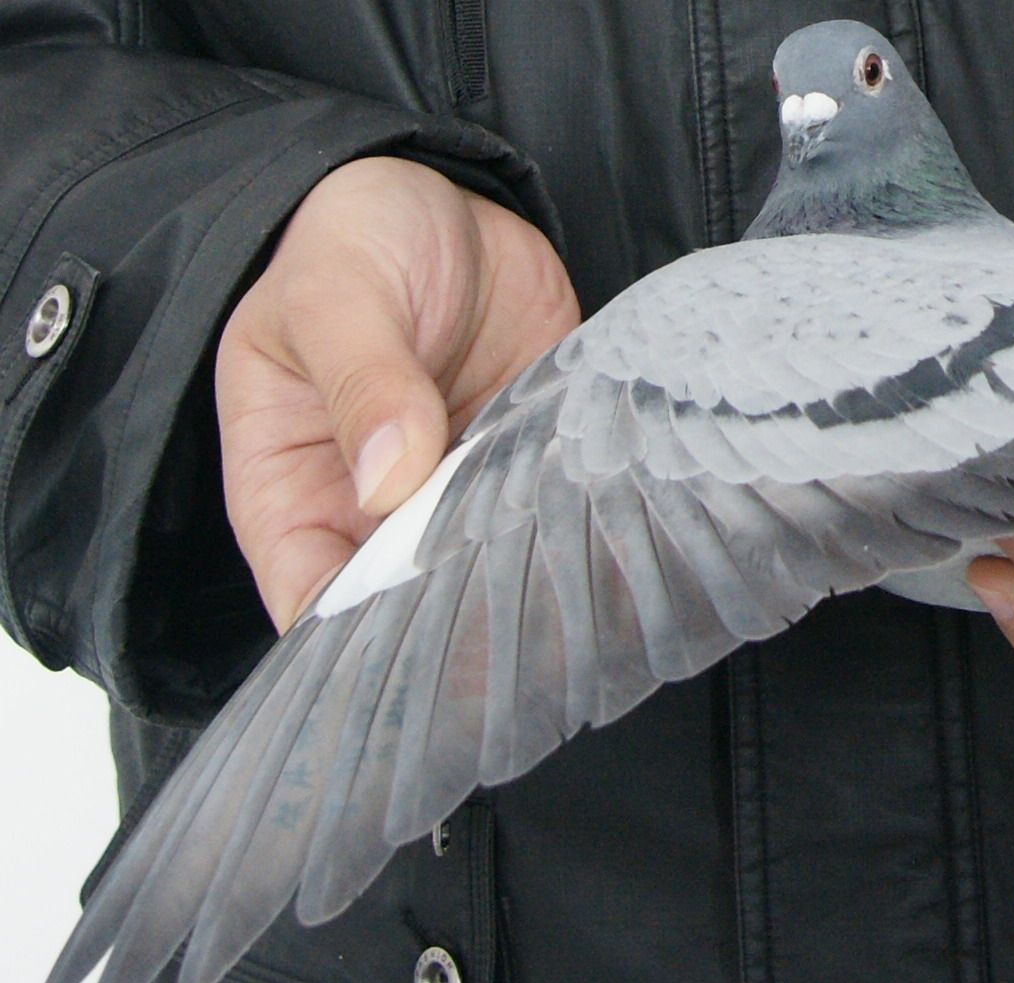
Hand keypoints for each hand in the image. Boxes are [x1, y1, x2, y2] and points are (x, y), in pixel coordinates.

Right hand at [217, 157, 579, 631]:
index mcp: (290, 485)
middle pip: (410, 601)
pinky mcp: (528, 460)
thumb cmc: (353, 236)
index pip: (312, 596)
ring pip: (490, 568)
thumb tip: (388, 478)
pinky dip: (585, 533)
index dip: (359, 639)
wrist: (441, 194)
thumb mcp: (337, 292)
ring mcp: (457, 490)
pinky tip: (625, 552)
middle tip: (526, 644)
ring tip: (585, 610)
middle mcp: (372, 507)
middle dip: (463, 626)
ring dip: (534, 585)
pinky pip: (555, 513)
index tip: (422, 658)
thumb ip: (363, 379)